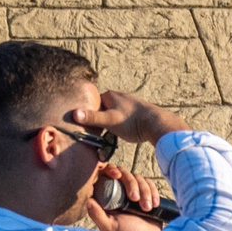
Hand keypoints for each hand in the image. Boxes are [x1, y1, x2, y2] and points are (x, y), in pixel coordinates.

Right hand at [74, 88, 189, 149]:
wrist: (157, 124)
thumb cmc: (133, 122)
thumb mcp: (110, 120)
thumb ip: (92, 118)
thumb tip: (74, 114)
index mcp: (109, 95)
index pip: (91, 104)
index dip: (87, 116)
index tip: (85, 128)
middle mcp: (118, 96)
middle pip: (101, 109)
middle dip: (99, 121)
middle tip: (96, 134)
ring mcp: (127, 104)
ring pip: (112, 115)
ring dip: (110, 124)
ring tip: (109, 135)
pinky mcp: (135, 112)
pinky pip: (122, 119)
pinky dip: (119, 126)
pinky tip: (121, 133)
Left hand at [83, 164, 166, 230]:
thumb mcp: (110, 226)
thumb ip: (97, 214)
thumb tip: (87, 198)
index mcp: (107, 198)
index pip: (105, 176)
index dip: (110, 170)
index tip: (116, 175)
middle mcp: (119, 193)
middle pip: (123, 173)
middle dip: (132, 183)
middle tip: (135, 199)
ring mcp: (133, 192)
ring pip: (138, 178)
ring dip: (145, 191)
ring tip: (147, 208)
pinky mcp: (147, 194)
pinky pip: (149, 183)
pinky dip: (153, 192)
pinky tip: (154, 205)